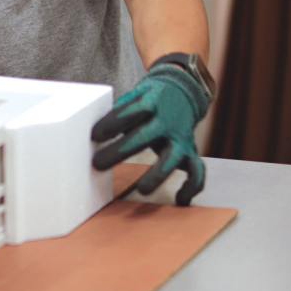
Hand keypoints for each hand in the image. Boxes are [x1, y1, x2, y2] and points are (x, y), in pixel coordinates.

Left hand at [90, 63, 209, 205]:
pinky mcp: (190, 151)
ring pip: (173, 158)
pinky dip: (191, 187)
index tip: (94, 135)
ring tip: (142, 189)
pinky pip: (197, 172)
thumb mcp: (133, 96)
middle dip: (121, 151)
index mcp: (152, 101)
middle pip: (146, 136)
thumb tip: (92, 133)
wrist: (182, 91)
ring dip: (158, 174)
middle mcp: (168, 121)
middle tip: (97, 163)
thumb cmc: (147, 100)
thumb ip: (118, 112)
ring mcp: (181, 137)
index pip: (132, 111)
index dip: (113, 123)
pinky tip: (180, 200)